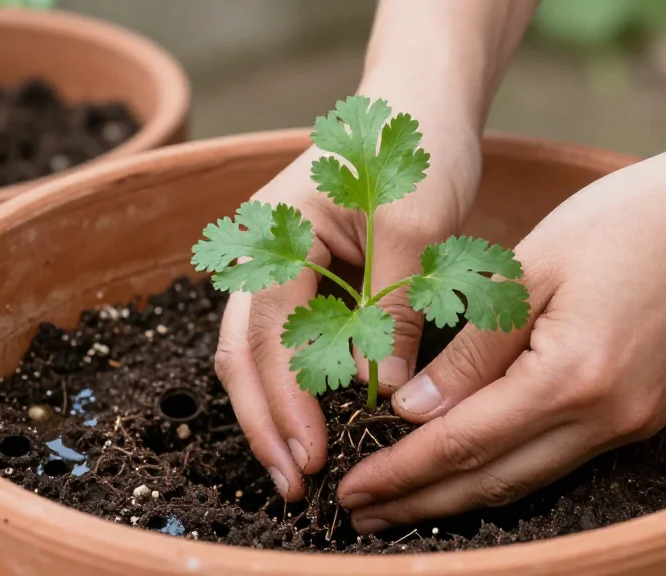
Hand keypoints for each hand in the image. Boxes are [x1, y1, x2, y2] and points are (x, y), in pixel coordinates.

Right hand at [214, 121, 481, 501]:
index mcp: (275, 232)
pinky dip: (296, 384)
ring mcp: (277, 266)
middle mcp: (261, 252)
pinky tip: (314, 419)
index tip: (311, 455)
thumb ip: (394, 306)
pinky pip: (287, 339)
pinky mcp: (303, 278)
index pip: (270, 332)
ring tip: (297, 465)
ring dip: (275, 410)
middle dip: (266, 421)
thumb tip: (383, 391)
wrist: (420, 106)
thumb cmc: (416, 150)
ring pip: (258, 353)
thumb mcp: (415, 226)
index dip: (286, 401)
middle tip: (294, 483)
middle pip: (245, 352)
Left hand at [336, 145, 665, 531]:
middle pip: (494, 479)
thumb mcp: (530, 270)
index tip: (352, 490)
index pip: (464, 442)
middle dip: (421, 501)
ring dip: (461, 496)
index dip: (403, 471)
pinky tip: (471, 470)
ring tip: (402, 506)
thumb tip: (414, 412)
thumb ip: (472, 350)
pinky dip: (506, 470)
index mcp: (573, 376)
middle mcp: (607, 418)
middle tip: (361, 515)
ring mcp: (631, 423)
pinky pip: (559, 459)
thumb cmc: (624, 220)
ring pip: (527, 479)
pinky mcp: (641, 415)